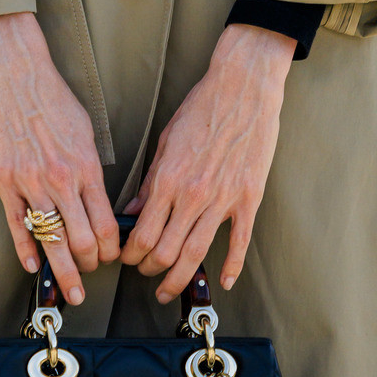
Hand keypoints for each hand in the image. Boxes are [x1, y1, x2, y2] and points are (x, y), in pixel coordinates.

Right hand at [0, 10, 120, 305]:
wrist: (16, 74)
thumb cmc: (54, 98)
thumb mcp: (86, 132)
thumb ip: (92, 169)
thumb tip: (99, 200)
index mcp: (86, 166)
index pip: (106, 223)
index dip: (112, 249)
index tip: (113, 258)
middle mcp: (61, 179)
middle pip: (81, 240)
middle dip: (90, 265)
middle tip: (91, 276)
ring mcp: (30, 182)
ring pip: (51, 240)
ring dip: (63, 270)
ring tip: (70, 291)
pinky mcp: (4, 180)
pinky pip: (17, 224)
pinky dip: (26, 250)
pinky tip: (33, 267)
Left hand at [121, 23, 293, 303]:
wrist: (243, 88)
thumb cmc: (202, 108)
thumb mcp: (166, 141)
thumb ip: (150, 181)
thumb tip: (134, 209)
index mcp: (168, 179)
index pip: (142, 233)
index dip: (131, 254)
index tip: (128, 259)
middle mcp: (193, 195)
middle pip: (166, 252)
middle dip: (151, 270)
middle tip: (146, 274)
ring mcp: (223, 199)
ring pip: (197, 254)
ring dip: (179, 278)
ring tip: (170, 288)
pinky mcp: (248, 199)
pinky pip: (239, 242)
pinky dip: (231, 266)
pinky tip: (224, 281)